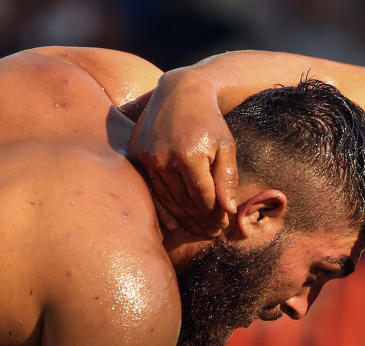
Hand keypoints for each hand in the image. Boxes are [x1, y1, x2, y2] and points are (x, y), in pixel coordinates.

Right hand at [128, 67, 236, 236]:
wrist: (180, 92)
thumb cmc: (209, 121)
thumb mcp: (226, 147)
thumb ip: (226, 179)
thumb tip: (227, 210)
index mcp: (190, 155)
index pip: (203, 196)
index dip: (215, 214)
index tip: (223, 225)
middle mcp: (164, 158)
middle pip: (185, 201)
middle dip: (201, 220)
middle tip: (212, 233)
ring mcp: (148, 157)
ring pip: (168, 198)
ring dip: (184, 218)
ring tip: (198, 230)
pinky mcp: (137, 155)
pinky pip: (151, 189)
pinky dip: (163, 208)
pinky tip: (174, 224)